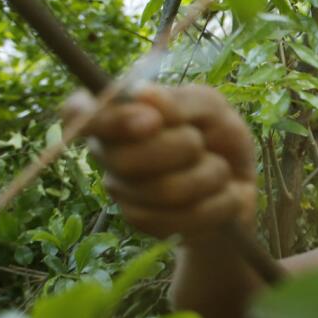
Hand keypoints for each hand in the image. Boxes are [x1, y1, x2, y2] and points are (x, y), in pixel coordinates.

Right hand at [65, 85, 257, 239]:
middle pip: (124, 158)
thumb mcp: (212, 109)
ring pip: (163, 190)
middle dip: (182, 148)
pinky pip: (181, 218)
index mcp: (117, 115)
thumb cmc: (218, 139)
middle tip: (201, 143)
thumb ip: (183, 100)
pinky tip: (224, 197)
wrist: (239, 189)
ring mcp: (122, 190)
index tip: (152, 121)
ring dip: (210, 176)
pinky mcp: (144, 222)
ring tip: (220, 171)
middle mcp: (108, 152)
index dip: (109, 120)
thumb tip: (143, 94)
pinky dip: (218, 204)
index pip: (78, 113)